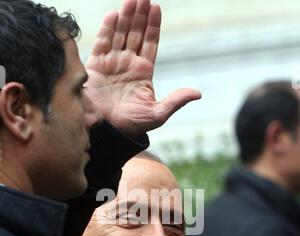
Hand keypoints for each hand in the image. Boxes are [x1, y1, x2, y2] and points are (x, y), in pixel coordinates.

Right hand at [85, 0, 200, 137]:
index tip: (156, 7)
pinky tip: (113, 14)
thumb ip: (175, 101)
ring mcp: (112, 63)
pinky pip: (102, 43)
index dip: (153, 26)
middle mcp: (128, 64)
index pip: (150, 43)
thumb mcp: (157, 114)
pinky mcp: (95, 66)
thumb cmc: (132, 125)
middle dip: (140, 15)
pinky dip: (107, 29)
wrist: (107, 131)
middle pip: (136, 33)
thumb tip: (198, 94)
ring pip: (120, 34)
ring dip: (125, 16)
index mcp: (144, 72)